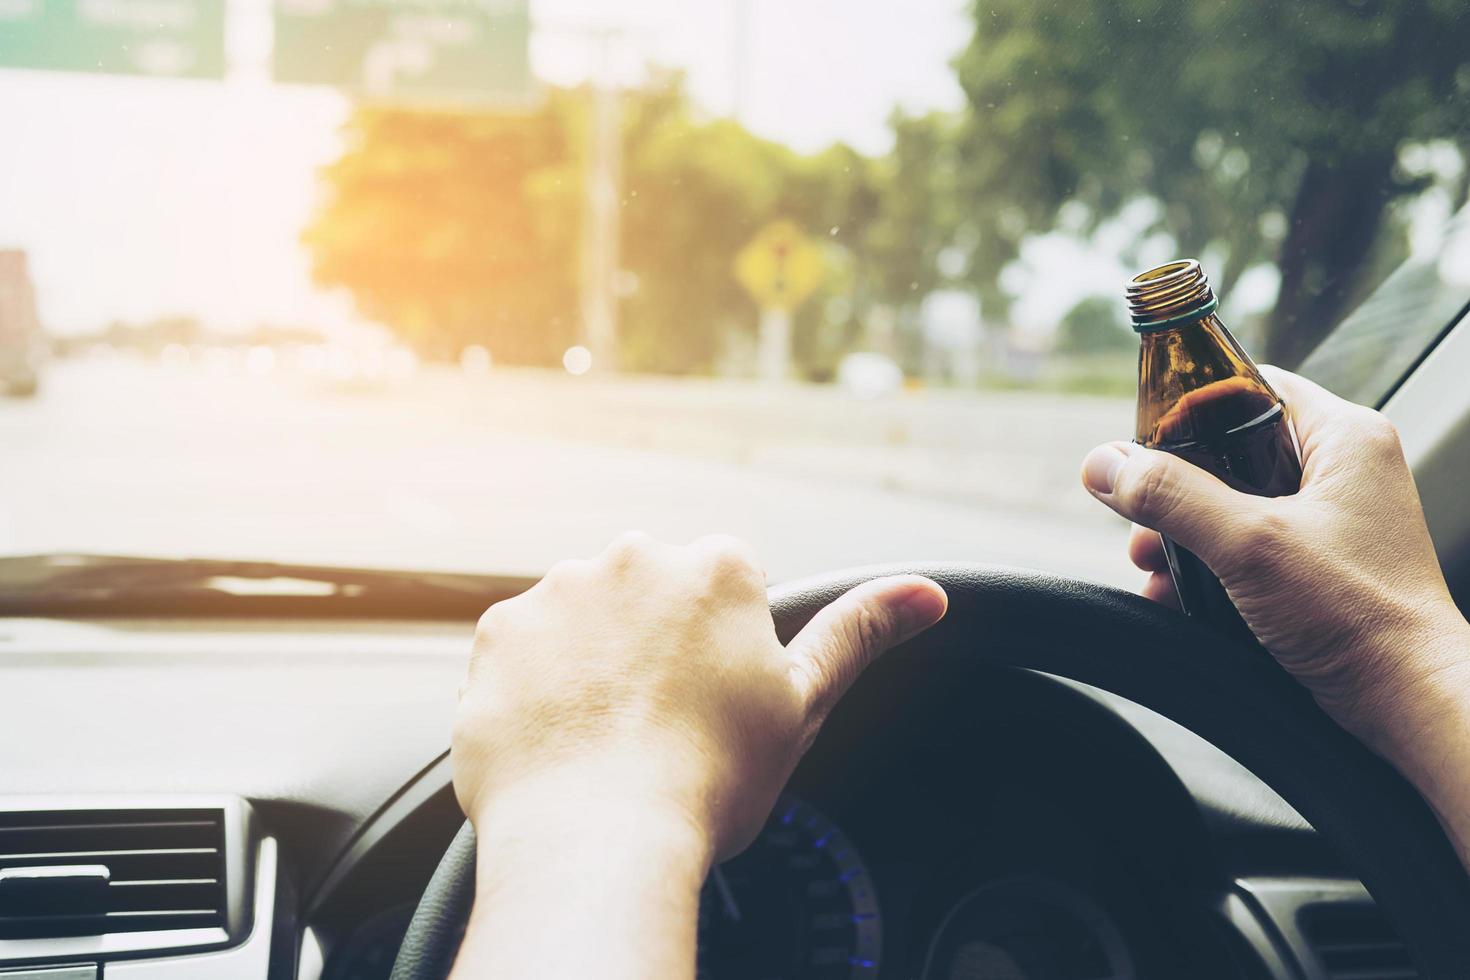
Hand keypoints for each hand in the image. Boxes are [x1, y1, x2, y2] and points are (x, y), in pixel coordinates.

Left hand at [452, 532, 947, 860]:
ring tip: (607, 738)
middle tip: (661, 723)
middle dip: (654, 644)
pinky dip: (537, 686)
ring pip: (585, 620)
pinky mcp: (497, 633)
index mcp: (715, 567)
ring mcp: (558, 592)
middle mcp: (632, 559)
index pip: (726, 587)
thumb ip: (859, 633)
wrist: (598, 839)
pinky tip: (560, 738)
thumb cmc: (708, 778)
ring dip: (593, 661)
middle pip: (651, 594)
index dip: (722, 649)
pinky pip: (523, 650)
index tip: (712, 700)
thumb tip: (927, 593)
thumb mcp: (802, 703)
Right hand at [1080, 368, 1469, 780]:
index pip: (1252, 386)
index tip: (1141, 440)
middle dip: (1173, 490)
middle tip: (1137, 517)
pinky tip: (1172, 596)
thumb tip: (1102, 463)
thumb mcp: (1248, 544)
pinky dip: (1208, 569)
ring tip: (1146, 564)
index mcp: (1344, 438)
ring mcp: (1335, 523)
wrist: (1410, 705)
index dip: (1189, 406)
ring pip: (1234, 506)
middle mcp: (1343, 472)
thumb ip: (1170, 497)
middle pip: (1232, 451)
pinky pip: (1249, 551)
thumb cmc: (1358, 617)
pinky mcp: (1322, 570)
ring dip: (1181, 535)